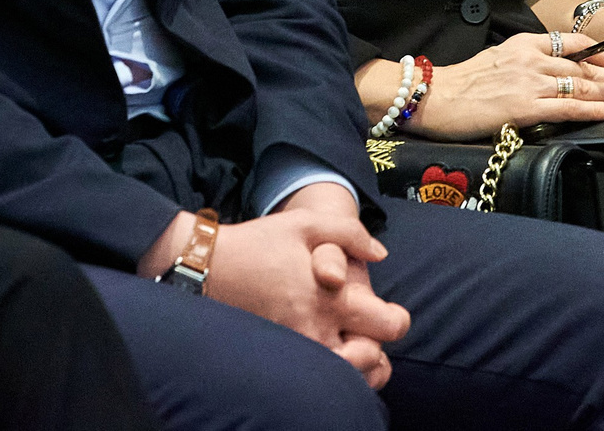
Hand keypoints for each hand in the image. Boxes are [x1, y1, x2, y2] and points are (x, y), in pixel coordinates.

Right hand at [133, 186, 409, 389]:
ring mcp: (296, 348)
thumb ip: (350, 233)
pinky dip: (331, 374)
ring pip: (346, 378)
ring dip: (357, 366)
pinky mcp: (278, 358)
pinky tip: (327, 356)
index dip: (397, 320)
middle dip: (379, 348)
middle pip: (372, 360)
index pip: (386, 326)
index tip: (390, 313)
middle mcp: (316, 329)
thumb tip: (380, 255)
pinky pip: (317, 379)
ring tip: (351, 348)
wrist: (206, 267)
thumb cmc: (257, 243)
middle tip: (369, 333)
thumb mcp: (305, 224)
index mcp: (330, 297)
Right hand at [395, 35, 603, 139]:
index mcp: (523, 43)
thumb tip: (553, 76)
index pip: (572, 42)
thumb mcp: (498, 61)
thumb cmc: (462, 84)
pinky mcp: (524, 107)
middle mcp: (530, 58)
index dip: (601, 53)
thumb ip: (526, 64)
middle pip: (584, 64)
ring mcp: (529, 82)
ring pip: (582, 84)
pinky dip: (593, 109)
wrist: (432, 97)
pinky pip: (568, 106)